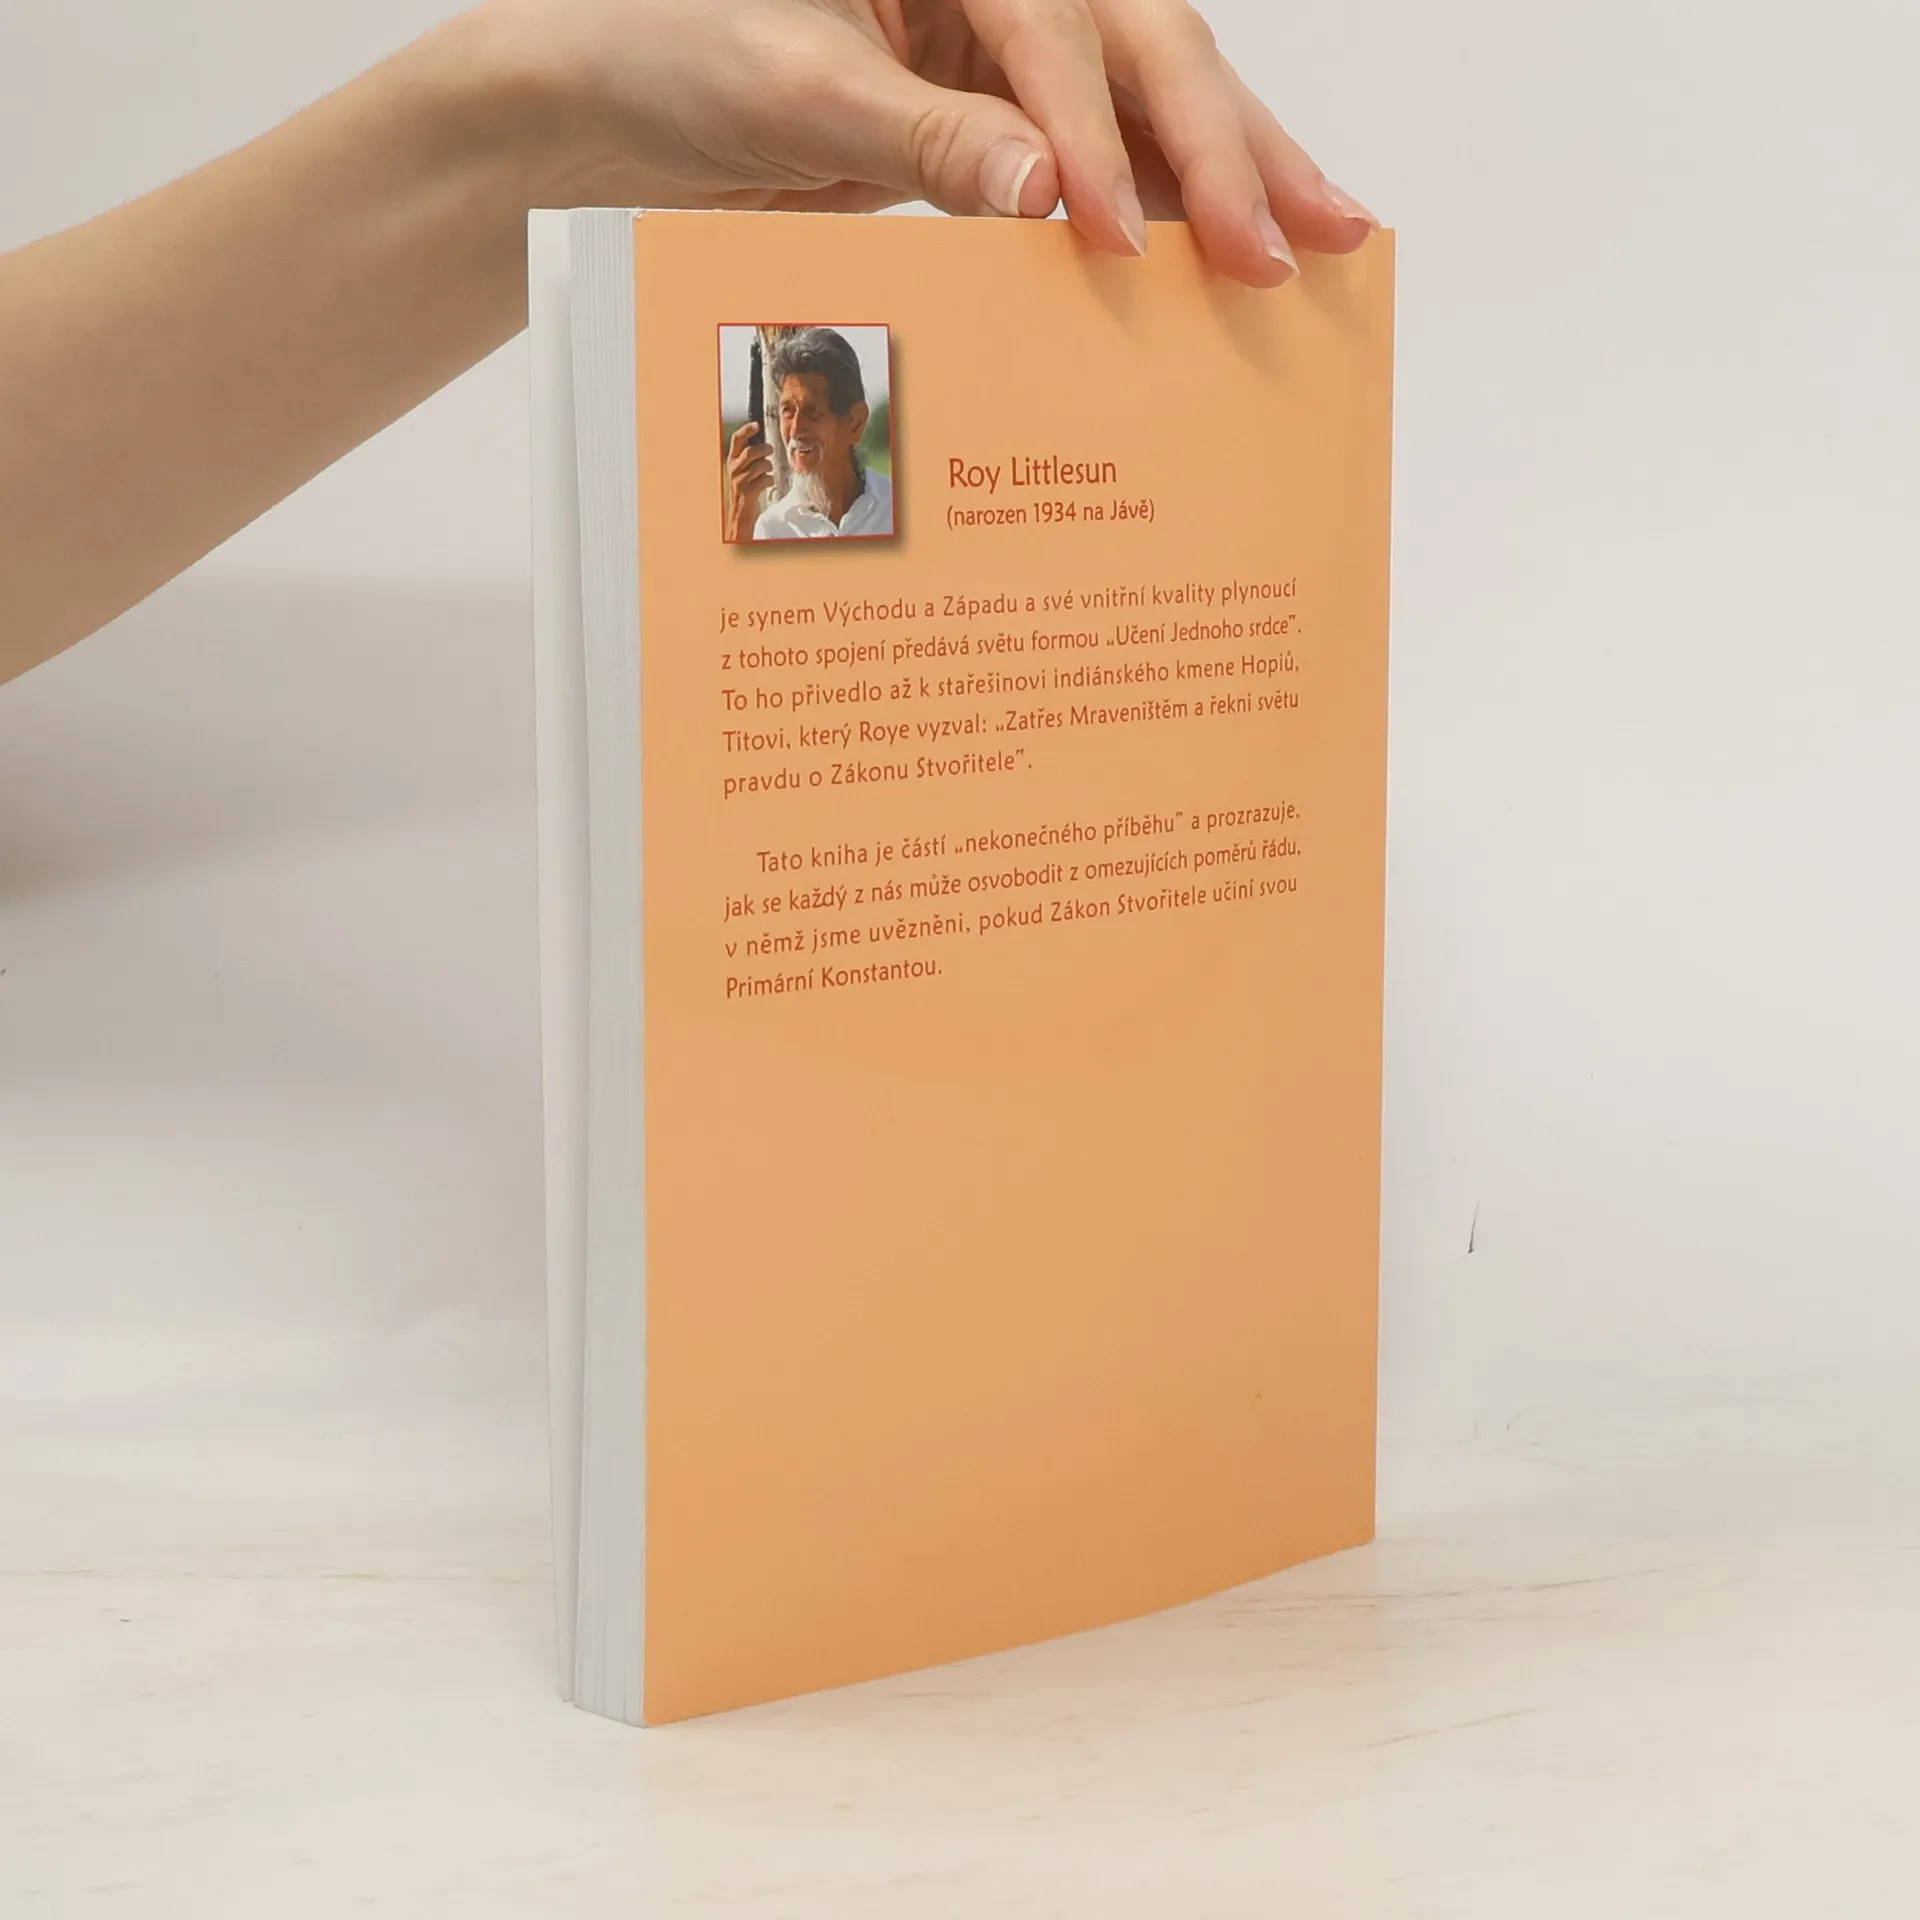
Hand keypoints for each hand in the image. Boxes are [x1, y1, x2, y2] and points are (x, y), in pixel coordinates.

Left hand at [473, 0, 1375, 286]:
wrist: (611, 97)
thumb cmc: (672, 51)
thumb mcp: (788, 87)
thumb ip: (919, 133)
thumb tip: (1045, 192)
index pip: (1056, 33)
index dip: (1096, 136)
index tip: (1116, 238)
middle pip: (1145, 45)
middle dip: (1226, 145)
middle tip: (1302, 235)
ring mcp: (1005, 48)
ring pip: (1148, 97)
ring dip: (1232, 170)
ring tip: (1319, 236)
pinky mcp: (998, 119)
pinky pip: (1105, 158)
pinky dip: (1166, 206)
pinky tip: (1225, 249)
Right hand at [724, 421, 775, 541]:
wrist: (741, 513)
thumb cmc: (746, 489)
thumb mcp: (744, 470)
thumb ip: (751, 457)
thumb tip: (765, 444)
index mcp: (732, 460)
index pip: (736, 440)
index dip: (746, 430)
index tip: (756, 425)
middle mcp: (733, 469)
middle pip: (750, 452)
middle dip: (764, 449)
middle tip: (770, 450)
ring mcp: (739, 481)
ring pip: (760, 466)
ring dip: (769, 466)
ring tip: (769, 471)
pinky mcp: (747, 492)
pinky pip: (764, 480)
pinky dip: (770, 480)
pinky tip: (768, 483)